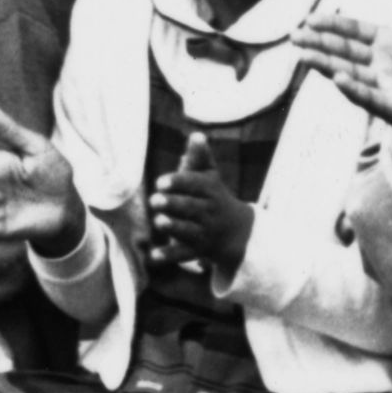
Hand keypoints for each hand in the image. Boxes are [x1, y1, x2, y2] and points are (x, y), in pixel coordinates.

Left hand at [147, 131, 254, 273]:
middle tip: (155, 200)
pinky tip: (153, 257)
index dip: (179, 183)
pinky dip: (169, 256)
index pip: (196, 185)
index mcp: (211, 191)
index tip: (161, 182)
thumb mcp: (210, 177)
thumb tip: (196, 135)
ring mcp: (204, 233)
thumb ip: (200, 158)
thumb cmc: (214, 197)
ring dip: (173, 227)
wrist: (238, 232)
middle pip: (191, 208)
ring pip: (188, 230)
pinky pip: (183, 255)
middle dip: (173, 204)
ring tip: (159, 221)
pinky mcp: (198, 251)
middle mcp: (209, 212)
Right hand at [296, 0, 391, 140]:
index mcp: (383, 42)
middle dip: (319, 44)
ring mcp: (382, 86)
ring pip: (351, 73)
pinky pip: (371, 98)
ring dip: (327, 65)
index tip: (309, 19)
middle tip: (294, 36)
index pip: (353, 31)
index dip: (332, 25)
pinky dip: (355, 90)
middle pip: (344, 51)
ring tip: (304, 56)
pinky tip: (339, 80)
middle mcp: (377, 64)